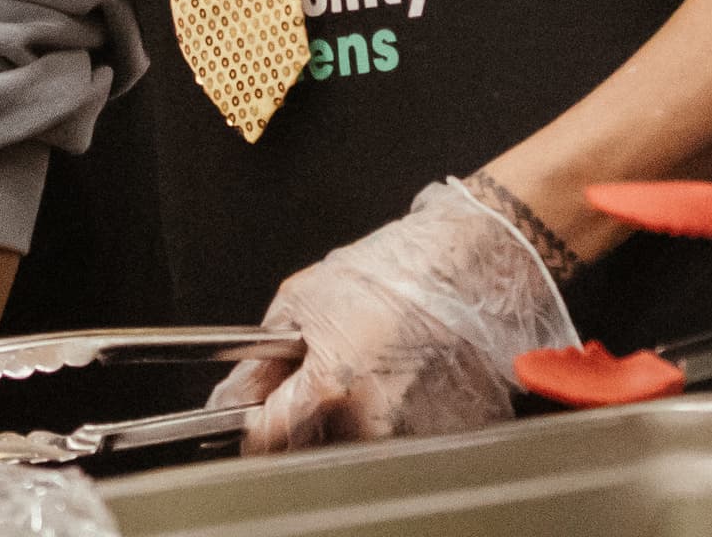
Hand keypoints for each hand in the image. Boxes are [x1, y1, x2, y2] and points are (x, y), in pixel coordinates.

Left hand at [210, 178, 573, 450]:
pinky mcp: (451, 441)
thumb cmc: (400, 271)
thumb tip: (233, 394)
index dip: (255, 423)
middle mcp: (372, 423)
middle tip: (330, 375)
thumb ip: (261, 358)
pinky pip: (406, 446)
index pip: (266, 438)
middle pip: (313, 448)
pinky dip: (399, 421)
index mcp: (330, 388)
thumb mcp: (304, 298)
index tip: (258, 413)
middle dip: (308, 419)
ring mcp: (414, 438)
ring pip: (358, 449)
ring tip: (376, 371)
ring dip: (354, 421)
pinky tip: (409, 380)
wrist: (478, 261)